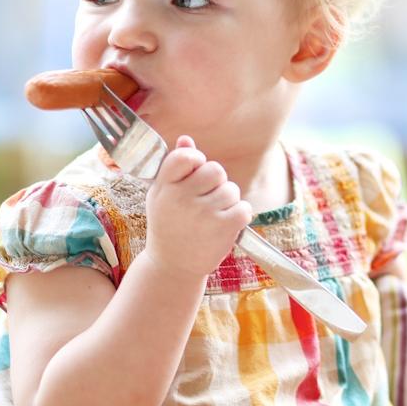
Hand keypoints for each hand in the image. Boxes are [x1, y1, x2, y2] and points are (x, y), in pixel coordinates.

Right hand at [145, 135, 252, 278]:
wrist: (172, 266)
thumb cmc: (168, 225)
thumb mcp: (162, 195)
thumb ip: (174, 166)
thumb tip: (187, 139)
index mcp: (165, 186)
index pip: (186, 157)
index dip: (196, 160)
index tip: (195, 173)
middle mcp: (182, 198)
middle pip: (215, 170)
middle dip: (217, 181)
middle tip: (207, 197)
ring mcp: (203, 213)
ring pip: (231, 190)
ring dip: (228, 200)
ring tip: (214, 214)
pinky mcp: (222, 228)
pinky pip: (244, 208)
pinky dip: (241, 215)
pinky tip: (227, 223)